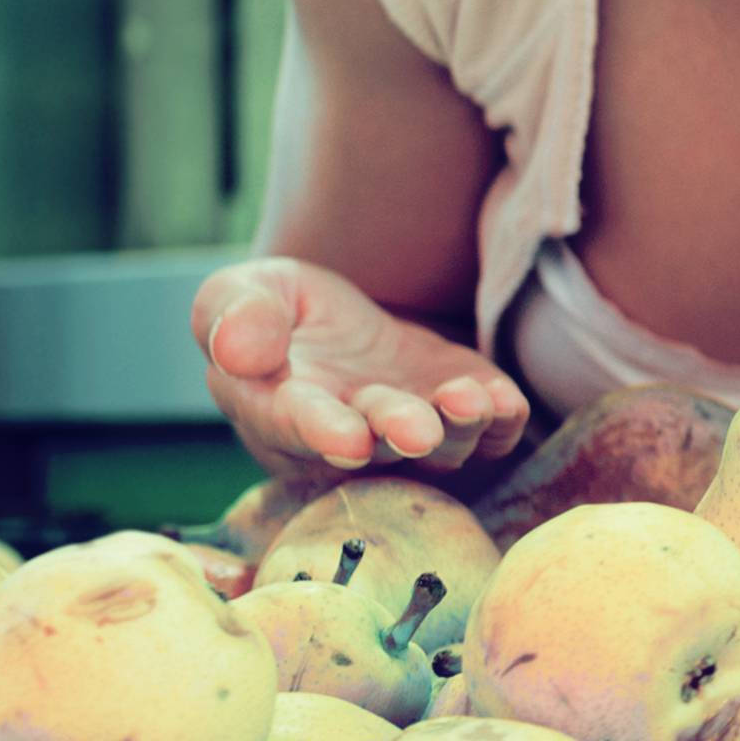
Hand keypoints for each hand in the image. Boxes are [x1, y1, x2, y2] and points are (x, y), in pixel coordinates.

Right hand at [191, 256, 530, 488]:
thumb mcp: (241, 293)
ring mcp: (408, 431)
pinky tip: (505, 401)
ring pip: (439, 447)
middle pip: (376, 443)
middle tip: (417, 431)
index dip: (320, 432)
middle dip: (397, 433)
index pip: (296, 426)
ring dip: (456, 427)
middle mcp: (348, 436)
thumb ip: (235, 315)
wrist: (335, 319)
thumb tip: (234, 349)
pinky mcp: (456, 413)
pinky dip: (499, 421)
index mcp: (278, 410)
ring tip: (470, 401)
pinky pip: (487, 433)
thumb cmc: (272, 311)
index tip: (347, 438)